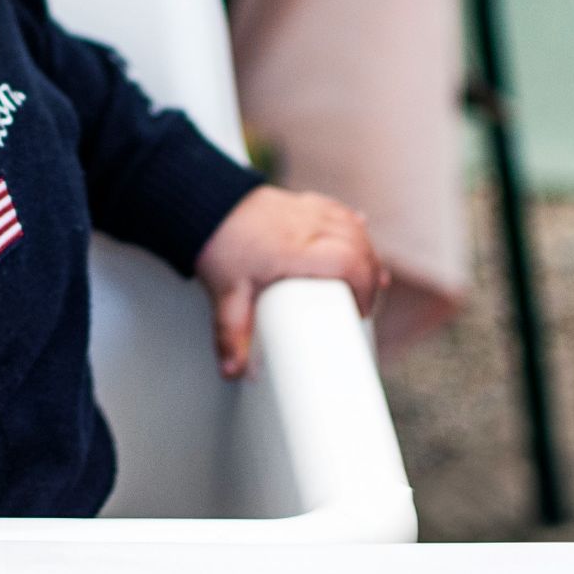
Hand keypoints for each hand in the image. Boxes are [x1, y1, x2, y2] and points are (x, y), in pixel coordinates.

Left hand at [195, 186, 387, 377]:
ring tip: (370, 276)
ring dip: (365, 251)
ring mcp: (306, 211)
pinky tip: (361, 231)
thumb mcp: (226, 294)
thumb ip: (231, 334)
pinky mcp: (303, 203)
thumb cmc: (217, 244)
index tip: (359, 312)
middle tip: (364, 303)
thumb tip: (232, 371)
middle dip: (370, 275)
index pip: (348, 262)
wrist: (202, 205)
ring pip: (353, 227)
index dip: (364, 288)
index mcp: (294, 251)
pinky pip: (339, 211)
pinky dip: (353, 226)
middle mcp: (307, 227)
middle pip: (359, 246)